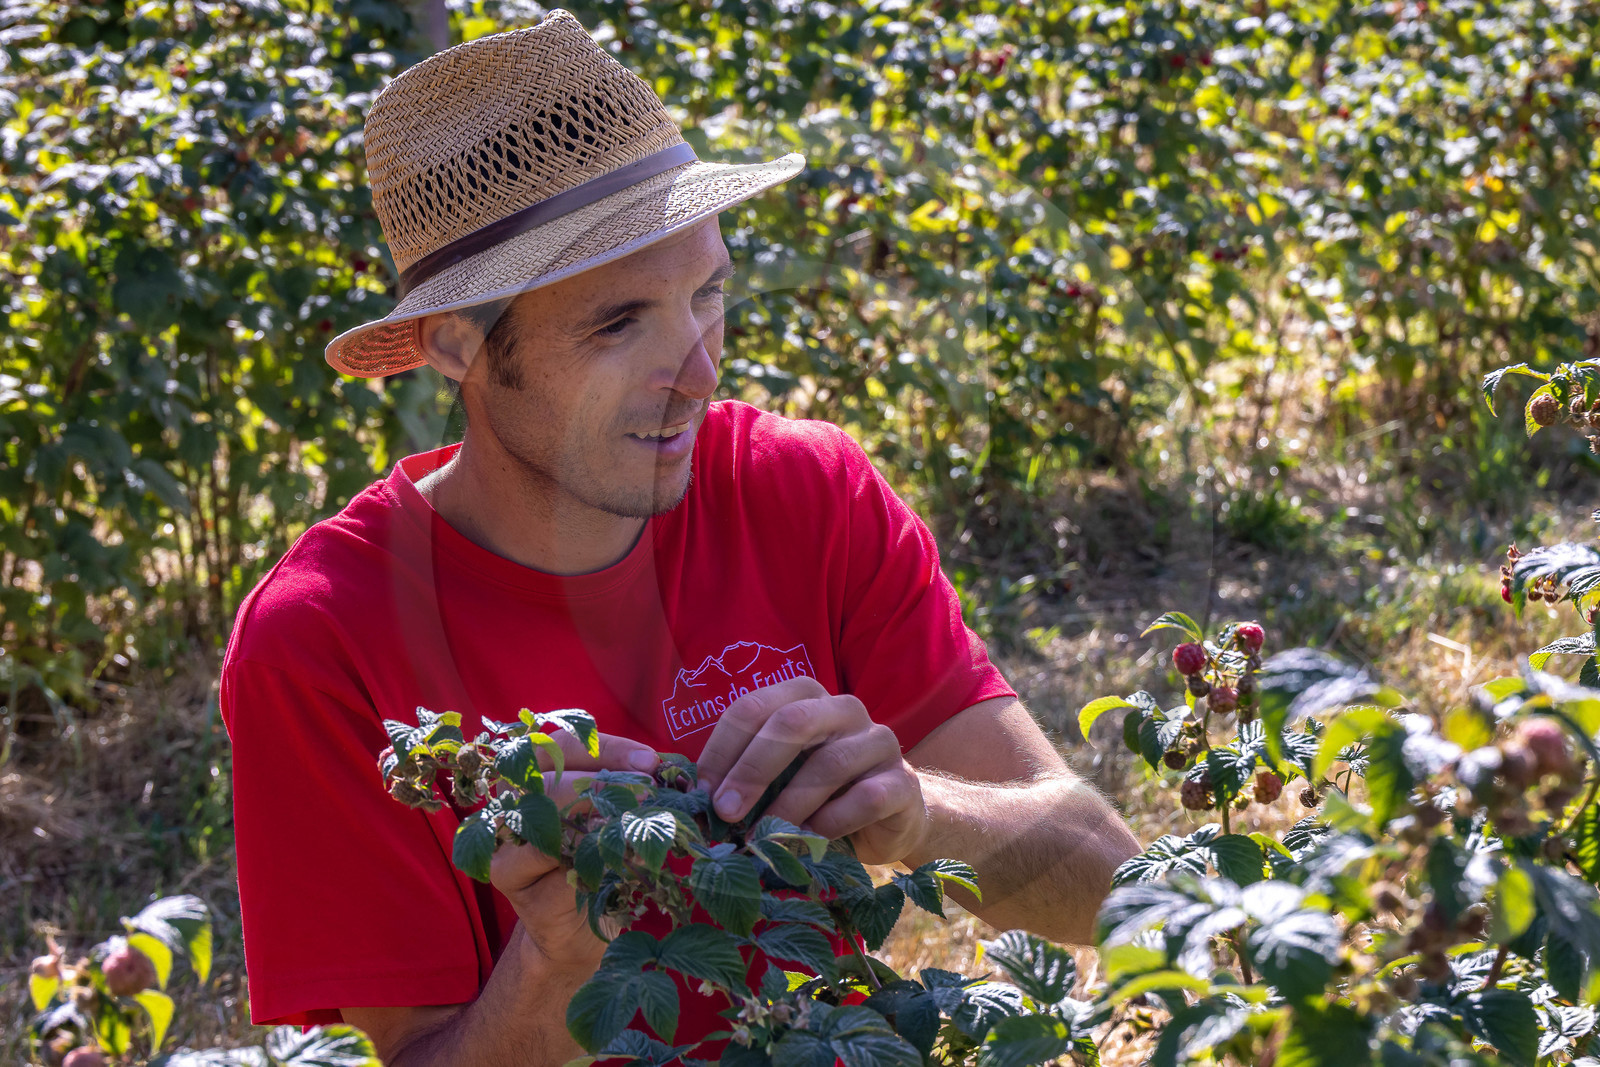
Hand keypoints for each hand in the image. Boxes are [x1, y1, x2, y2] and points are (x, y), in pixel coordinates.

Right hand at [491, 728, 657, 967]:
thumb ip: (626, 790)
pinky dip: (579, 854)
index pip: (566, 744)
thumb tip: (662, 769)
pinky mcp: (504, 872)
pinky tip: (613, 861)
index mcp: (538, 772)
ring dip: (593, 816)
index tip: (651, 762)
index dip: (610, 749)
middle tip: (647, 791)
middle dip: (602, 779)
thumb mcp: (613, 820)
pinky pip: (542, 854)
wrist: (577, 929)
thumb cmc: (599, 863)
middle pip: (550, 773)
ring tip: (636, 825)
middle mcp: (514, 796)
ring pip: (543, 810)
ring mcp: (504, 832)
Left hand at [695, 677, 926, 864]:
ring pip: (829, 764)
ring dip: (789, 805)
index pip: (754, 707)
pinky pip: (865, 798)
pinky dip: (831, 823)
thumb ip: (741, 775)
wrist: (890, 818)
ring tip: (764, 837)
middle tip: (725, 813)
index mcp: (806, 696)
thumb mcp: (777, 776)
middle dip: (751, 770)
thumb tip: (686, 793)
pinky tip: (810, 840)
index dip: (723, 749)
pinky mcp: (902, 782)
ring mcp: (879, 742)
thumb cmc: (819, 793)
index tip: (701, 793)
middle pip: (792, 723)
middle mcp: (844, 709)